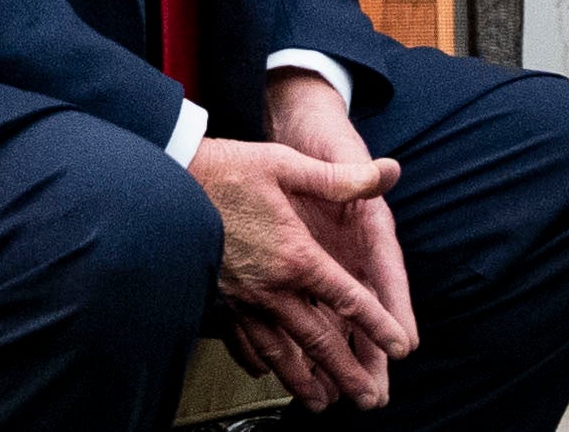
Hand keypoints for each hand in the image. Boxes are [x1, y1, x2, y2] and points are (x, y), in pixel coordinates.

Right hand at [189, 96, 409, 411]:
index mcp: (297, 257)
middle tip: (369, 398)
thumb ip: (340, 177)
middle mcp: (272, 288)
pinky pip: (242, 343)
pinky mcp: (219, 303)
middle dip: (346, 373)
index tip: (400, 347)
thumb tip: (387, 171)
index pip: (348, 299)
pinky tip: (264, 373)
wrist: (167, 187)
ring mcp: (243, 301)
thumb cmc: (228, 173)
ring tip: (321, 403)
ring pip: (280, 352)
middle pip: (317, 340)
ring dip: (304, 380)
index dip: (378, 324)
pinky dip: (257, 362)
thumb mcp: (289, 165)